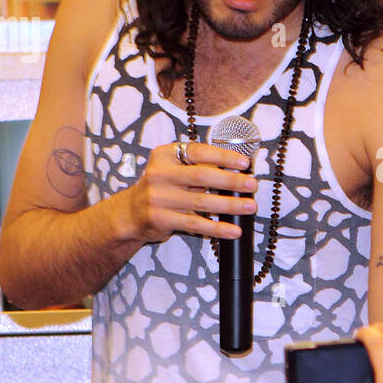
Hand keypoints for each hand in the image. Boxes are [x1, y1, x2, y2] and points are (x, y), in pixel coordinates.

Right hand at [118, 141, 257, 244]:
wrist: (130, 213)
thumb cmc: (161, 187)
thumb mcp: (173, 169)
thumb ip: (198, 166)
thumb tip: (237, 168)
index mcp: (165, 155)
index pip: (198, 152)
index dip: (223, 157)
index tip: (244, 163)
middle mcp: (159, 174)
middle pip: (202, 176)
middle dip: (231, 181)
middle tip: (251, 185)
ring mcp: (159, 198)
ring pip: (201, 202)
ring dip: (229, 205)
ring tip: (249, 206)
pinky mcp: (161, 219)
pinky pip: (195, 224)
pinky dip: (217, 228)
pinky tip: (233, 230)